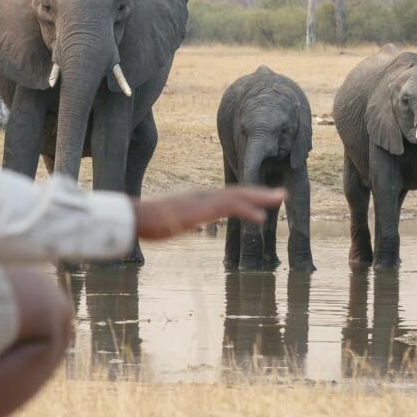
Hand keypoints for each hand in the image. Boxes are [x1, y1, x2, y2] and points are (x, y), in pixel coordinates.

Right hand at [131, 186, 286, 240]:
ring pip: (238, 196)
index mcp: (197, 199)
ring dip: (261, 197)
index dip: (247, 197)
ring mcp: (202, 201)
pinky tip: (262, 217)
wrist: (134, 218)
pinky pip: (229, 207)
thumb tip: (186, 224)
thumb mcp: (170, 221)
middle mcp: (202, 196)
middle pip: (237, 192)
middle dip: (261, 193)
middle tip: (282, 194)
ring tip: (281, 199)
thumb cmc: (146, 222)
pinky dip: (247, 210)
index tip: (263, 200)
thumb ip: (181, 220)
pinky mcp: (201, 210)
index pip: (227, 196)